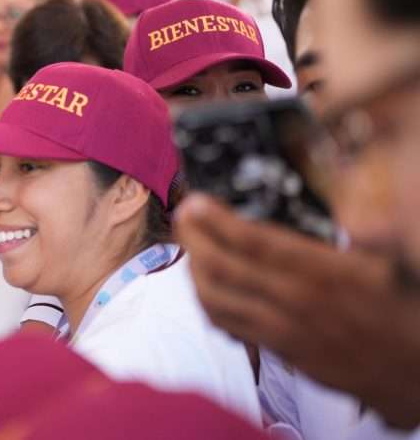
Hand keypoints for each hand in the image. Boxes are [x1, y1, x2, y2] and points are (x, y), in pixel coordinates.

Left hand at [177, 193, 419, 428]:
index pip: (254, 242)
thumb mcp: (396, 263)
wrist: (419, 377)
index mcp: (324, 274)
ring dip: (193, 269)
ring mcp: (284, 332)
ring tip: (189, 243)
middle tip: (183, 214)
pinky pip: (229, 326)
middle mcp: (296, 303)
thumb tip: (352, 205)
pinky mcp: (281, 352)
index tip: (196, 200)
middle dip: (193, 237)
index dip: (216, 220)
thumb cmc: (409, 312)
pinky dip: (207, 301)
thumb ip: (372, 230)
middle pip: (222, 268)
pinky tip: (206, 284)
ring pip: (216, 300)